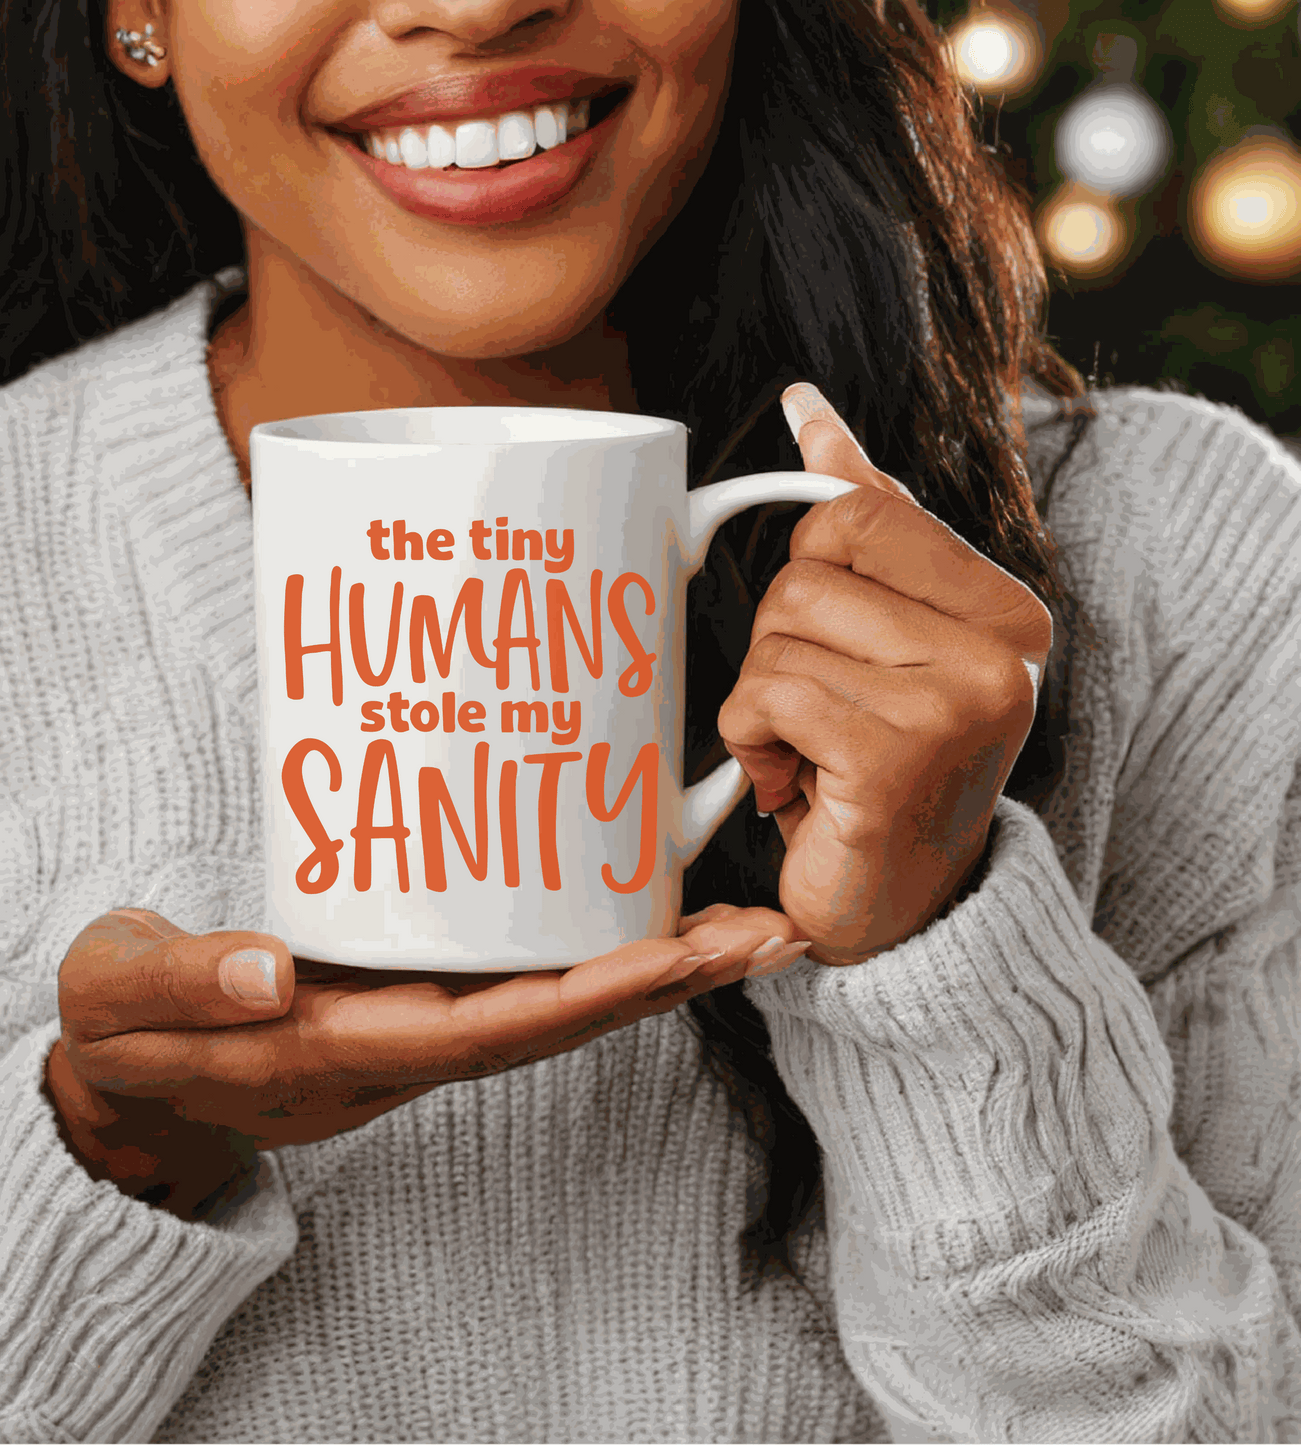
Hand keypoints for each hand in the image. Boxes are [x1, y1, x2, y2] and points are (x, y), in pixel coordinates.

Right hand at [44, 906, 806, 1218]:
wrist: (129, 1068)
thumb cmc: (128, 1030)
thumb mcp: (123, 1001)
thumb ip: (186, 985)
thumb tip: (273, 972)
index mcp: (343, 1052)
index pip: (491, 1030)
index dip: (594, 995)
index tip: (684, 956)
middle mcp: (404, 1046)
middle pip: (561, 1018)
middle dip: (671, 982)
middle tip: (771, 933)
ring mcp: (416, 1021)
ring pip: (556, 996)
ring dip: (658, 967)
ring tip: (747, 922)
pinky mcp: (415, 990)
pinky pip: (523, 972)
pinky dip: (598, 947)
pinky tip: (645, 906)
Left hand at [717, 382, 1051, 966]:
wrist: (893, 911)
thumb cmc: (875, 768)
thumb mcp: (880, 640)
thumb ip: (862, 523)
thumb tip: (806, 408)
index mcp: (1004, 609)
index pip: (853, 511)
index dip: (806, 575)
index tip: (830, 646)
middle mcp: (1003, 650)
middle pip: (806, 568)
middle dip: (779, 644)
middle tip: (816, 716)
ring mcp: (960, 702)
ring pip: (778, 630)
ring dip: (761, 698)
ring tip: (807, 754)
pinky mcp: (901, 755)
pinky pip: (767, 691)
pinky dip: (750, 736)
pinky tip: (788, 783)